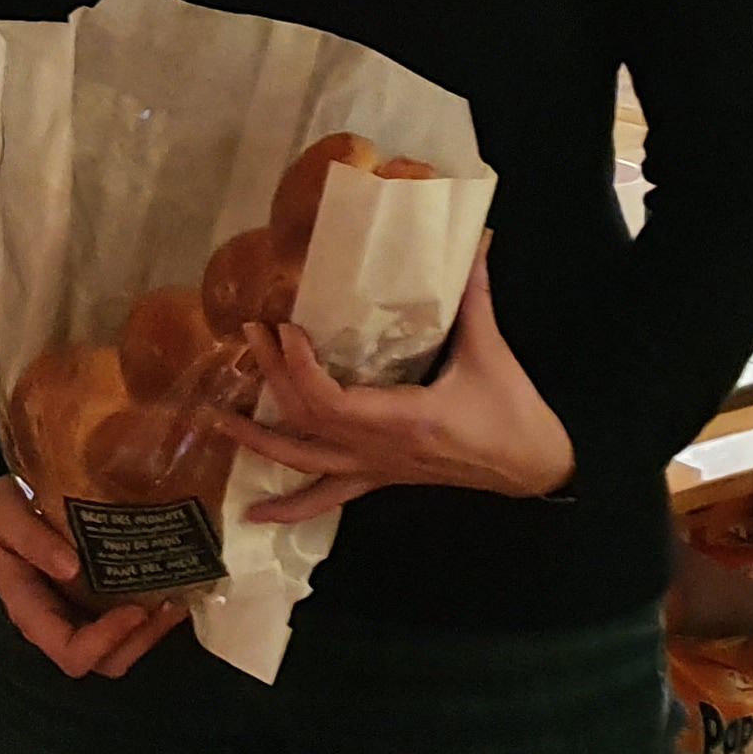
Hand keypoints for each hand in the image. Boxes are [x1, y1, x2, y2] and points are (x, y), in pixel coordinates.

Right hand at [0, 477, 185, 679]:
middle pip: (104, 660)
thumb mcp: (0, 512)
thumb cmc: (3, 507)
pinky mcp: (101, 600)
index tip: (135, 610)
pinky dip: (155, 616)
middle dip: (138, 641)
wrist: (13, 496)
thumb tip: (70, 567)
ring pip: (123, 649)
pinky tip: (174, 587)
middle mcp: (59, 622)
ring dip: (152, 632)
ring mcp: (82, 614)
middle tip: (166, 605)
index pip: (68, 650)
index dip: (103, 641)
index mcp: (30, 610)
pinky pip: (131, 624)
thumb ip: (28, 538)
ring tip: (176, 599)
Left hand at [207, 242, 575, 523]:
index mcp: (404, 418)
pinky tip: (254, 515)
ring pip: (305, 463)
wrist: (533, 468)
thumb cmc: (512, 413)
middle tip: (249, 338)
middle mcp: (379, 450)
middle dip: (273, 380)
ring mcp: (375, 468)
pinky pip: (326, 498)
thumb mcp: (493, 351)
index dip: (299, 369)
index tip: (285, 329)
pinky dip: (289, 508)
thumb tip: (474, 238)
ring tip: (218, 420)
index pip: (331, 400)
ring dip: (259, 443)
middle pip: (307, 421)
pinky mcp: (379, 477)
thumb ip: (475, 295)